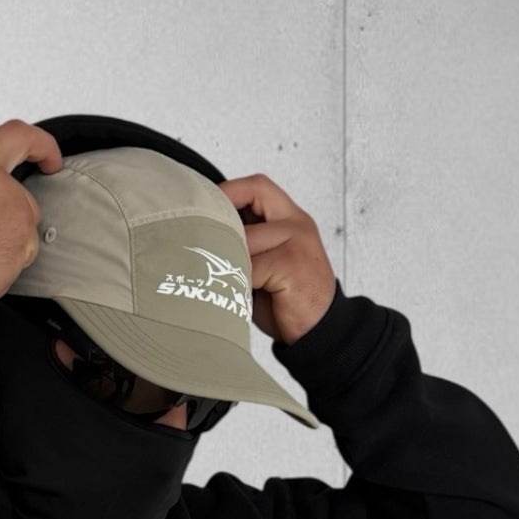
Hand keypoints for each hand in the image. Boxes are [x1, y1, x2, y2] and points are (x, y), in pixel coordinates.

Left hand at [217, 173, 338, 345]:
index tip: (202, 208)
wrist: (320, 332)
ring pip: (245, 237)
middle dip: (224, 221)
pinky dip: (237, 282)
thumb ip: (246, 242)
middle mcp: (297, 225)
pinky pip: (249, 266)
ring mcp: (297, 242)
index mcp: (292, 220)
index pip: (256, 186)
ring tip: (222, 278)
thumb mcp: (267, 262)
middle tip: (203, 243)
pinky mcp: (291, 264)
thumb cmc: (286, 299)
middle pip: (252, 197)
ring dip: (229, 259)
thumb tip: (198, 232)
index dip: (227, 191)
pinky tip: (237, 294)